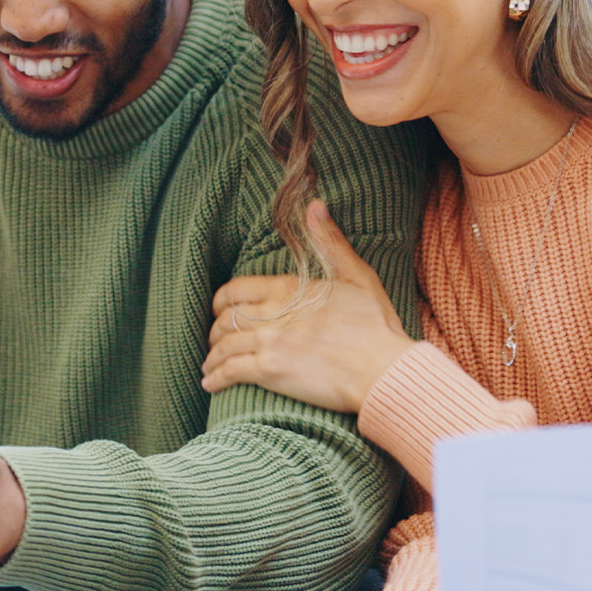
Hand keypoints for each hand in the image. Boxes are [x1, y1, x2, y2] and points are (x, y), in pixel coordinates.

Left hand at [204, 200, 414, 412]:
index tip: (219, 310)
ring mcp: (269, 342)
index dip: (222, 300)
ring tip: (210, 366)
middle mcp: (273, 312)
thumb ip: (330, 242)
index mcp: (289, 288)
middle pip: (227, 318)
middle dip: (215, 329)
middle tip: (215, 340)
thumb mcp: (357, 275)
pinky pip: (230, 371)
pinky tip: (211, 384)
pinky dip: (216, 377)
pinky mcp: (270, 370)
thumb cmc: (375, 325)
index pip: (237, 288)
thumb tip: (315, 206)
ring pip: (224, 345)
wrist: (381, 368)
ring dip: (213, 356)